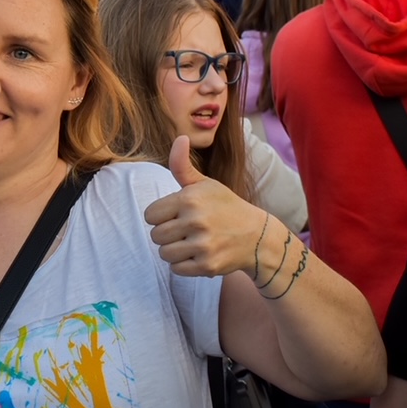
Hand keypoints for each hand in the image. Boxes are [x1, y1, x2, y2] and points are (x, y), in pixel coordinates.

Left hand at [143, 136, 265, 277]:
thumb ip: (182, 165)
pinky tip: (198, 254)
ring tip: (191, 242)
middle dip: (167, 234)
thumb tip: (180, 138)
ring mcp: (202, 245)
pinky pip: (177, 269)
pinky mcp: (207, 265)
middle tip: (185, 230)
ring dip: (174, 251)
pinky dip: (184, 265)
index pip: (150, 215)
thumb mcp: (205, 184)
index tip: (176, 215)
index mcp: (190, 199)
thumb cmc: (225, 206)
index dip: (161, 216)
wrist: (256, 235)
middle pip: (156, 236)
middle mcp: (195, 221)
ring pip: (164, 254)